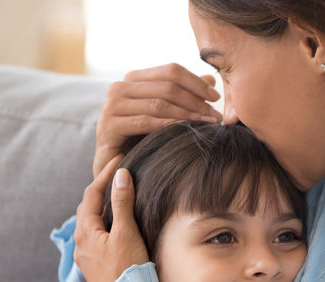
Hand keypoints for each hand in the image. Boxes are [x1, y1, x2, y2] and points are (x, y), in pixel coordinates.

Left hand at [74, 156, 148, 281]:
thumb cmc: (128, 270)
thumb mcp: (127, 233)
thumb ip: (122, 203)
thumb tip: (120, 175)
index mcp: (85, 233)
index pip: (91, 194)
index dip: (105, 175)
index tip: (118, 159)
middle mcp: (80, 244)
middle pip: (88, 208)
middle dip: (101, 189)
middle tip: (117, 174)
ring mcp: (86, 257)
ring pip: (91, 223)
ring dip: (103, 207)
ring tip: (117, 195)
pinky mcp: (95, 267)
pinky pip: (96, 236)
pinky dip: (106, 223)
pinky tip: (117, 225)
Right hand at [93, 64, 221, 177]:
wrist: (116, 167)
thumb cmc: (142, 139)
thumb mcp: (166, 114)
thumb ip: (184, 94)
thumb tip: (211, 78)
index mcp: (133, 79)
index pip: (170, 71)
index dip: (196, 82)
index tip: (216, 98)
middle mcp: (119, 87)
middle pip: (166, 86)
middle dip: (195, 101)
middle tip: (214, 115)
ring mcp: (111, 106)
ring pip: (157, 103)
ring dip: (186, 114)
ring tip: (205, 124)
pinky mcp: (108, 126)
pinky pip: (143, 122)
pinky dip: (166, 125)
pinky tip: (183, 130)